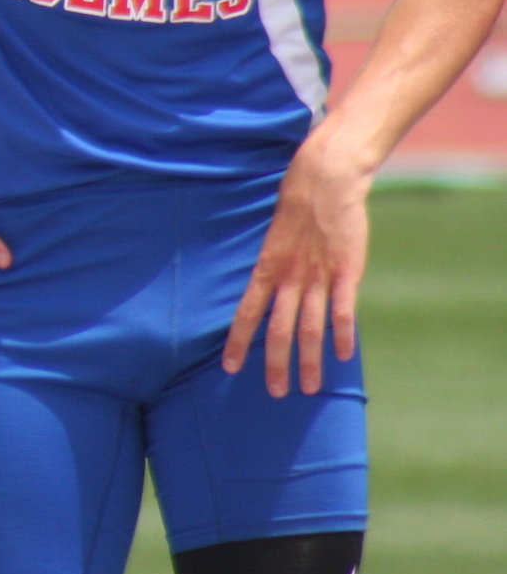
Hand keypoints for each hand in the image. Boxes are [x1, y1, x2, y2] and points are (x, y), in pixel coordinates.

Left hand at [224, 141, 371, 395]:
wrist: (323, 180)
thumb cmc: (297, 209)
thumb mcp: (274, 241)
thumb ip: (275, 270)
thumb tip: (270, 296)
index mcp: (266, 268)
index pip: (246, 312)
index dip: (237, 341)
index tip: (228, 367)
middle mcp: (289, 277)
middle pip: (277, 329)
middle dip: (275, 364)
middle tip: (275, 393)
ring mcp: (317, 276)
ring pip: (309, 327)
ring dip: (309, 360)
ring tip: (311, 388)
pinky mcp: (346, 271)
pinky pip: (342, 309)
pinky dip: (342, 334)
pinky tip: (344, 355)